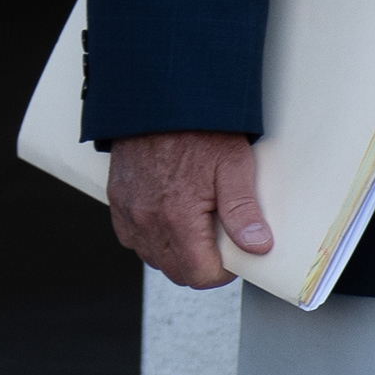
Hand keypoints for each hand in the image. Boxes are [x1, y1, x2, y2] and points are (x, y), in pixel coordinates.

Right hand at [109, 130, 273, 286]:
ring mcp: (128, 210)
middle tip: (215, 238)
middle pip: (176, 272)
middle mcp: (147, 218)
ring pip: (153, 257)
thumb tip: (258, 246)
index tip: (232, 252)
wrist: (160, 99)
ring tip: (192, 226)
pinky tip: (166, 218)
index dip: (223, 270)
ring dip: (174, 252)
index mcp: (177, 216)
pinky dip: (149, 236)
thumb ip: (243, 210)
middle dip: (200, 265)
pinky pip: (131, 237)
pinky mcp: (117, 199)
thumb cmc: (198, 128)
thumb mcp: (233, 164)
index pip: (200, 275)